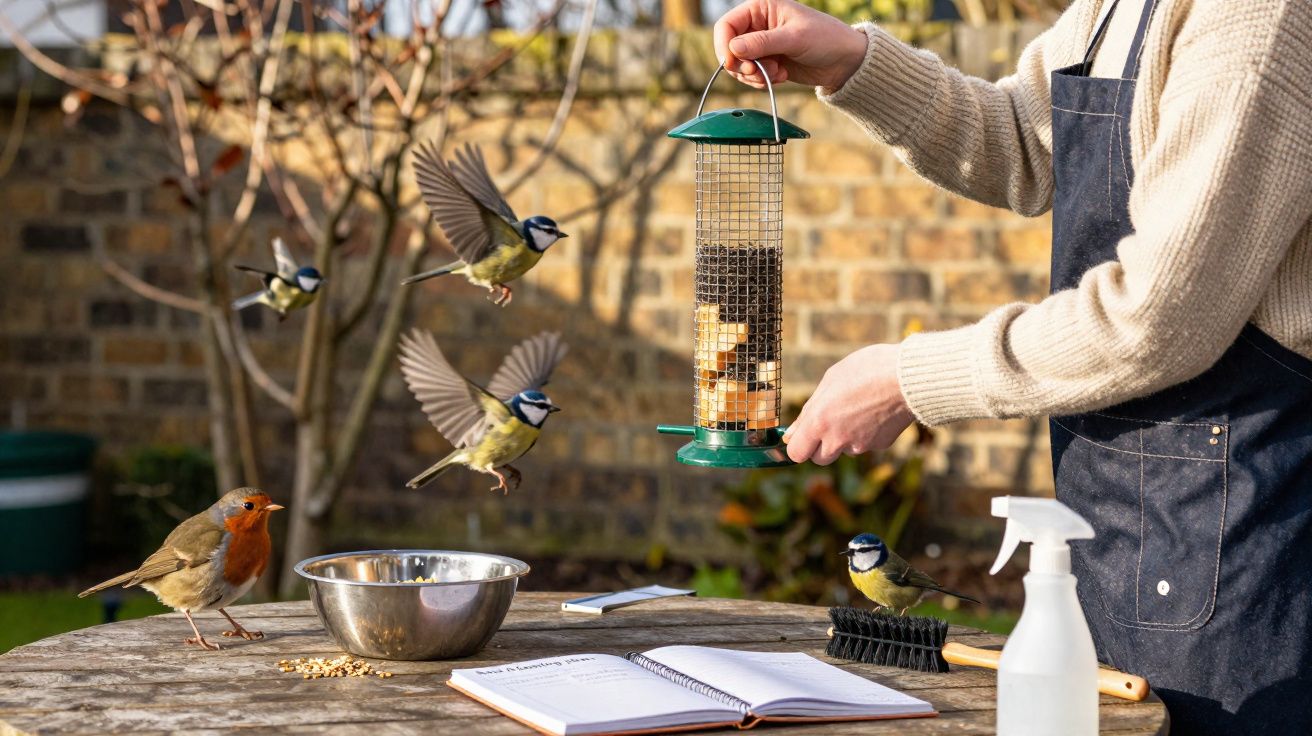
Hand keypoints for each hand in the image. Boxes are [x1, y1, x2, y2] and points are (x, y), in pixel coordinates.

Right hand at [712, 0, 868, 90]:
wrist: (844, 60)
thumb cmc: (825, 38)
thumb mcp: (794, 38)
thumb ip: (762, 43)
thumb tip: (733, 50)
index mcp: (761, 8)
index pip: (727, 25)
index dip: (725, 46)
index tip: (734, 64)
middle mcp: (757, 25)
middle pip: (729, 48)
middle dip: (742, 65)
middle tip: (758, 73)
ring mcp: (761, 46)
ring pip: (739, 65)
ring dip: (754, 75)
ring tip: (776, 73)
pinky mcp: (767, 63)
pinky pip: (751, 76)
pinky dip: (762, 80)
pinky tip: (781, 76)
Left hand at [783, 344, 913, 464]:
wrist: (909, 377)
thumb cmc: (867, 369)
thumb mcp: (830, 380)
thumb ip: (808, 411)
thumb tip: (791, 434)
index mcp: (819, 421)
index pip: (797, 453)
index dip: (798, 445)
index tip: (802, 436)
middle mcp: (837, 439)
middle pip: (819, 458)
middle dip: (820, 445)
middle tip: (829, 422)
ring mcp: (860, 445)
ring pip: (845, 449)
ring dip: (846, 437)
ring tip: (859, 407)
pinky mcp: (880, 445)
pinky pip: (866, 443)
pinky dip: (867, 432)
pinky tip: (876, 411)